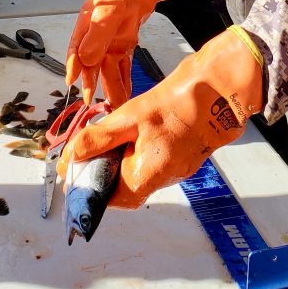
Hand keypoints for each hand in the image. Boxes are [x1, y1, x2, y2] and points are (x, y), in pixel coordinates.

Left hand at [58, 27, 263, 207]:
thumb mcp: (129, 118)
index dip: (90, 185)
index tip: (76, 168)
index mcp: (148, 176)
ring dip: (122, 158)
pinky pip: (154, 161)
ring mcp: (177, 169)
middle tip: (92, 147)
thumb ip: (98, 139)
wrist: (217, 91)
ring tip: (114, 134)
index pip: (110, 197)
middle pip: (124, 187)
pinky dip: (139, 151)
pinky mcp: (184, 157)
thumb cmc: (175, 104)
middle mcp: (164, 179)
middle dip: (105, 169)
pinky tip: (137, 130)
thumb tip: (70, 157)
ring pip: (139, 173)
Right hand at [65, 0, 180, 106]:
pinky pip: (123, 66)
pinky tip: (126, 93)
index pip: (76, 51)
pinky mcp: (124, 46)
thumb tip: (86, 60)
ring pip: (108, 69)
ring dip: (111, 85)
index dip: (73, 68)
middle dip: (93, 83)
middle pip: (92, 64)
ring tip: (115, 104)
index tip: (71, 84)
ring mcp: (110, 43)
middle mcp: (95, 37)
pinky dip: (124, 79)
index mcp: (86, 26)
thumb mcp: (110, 12)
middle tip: (92, 102)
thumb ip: (98, 35)